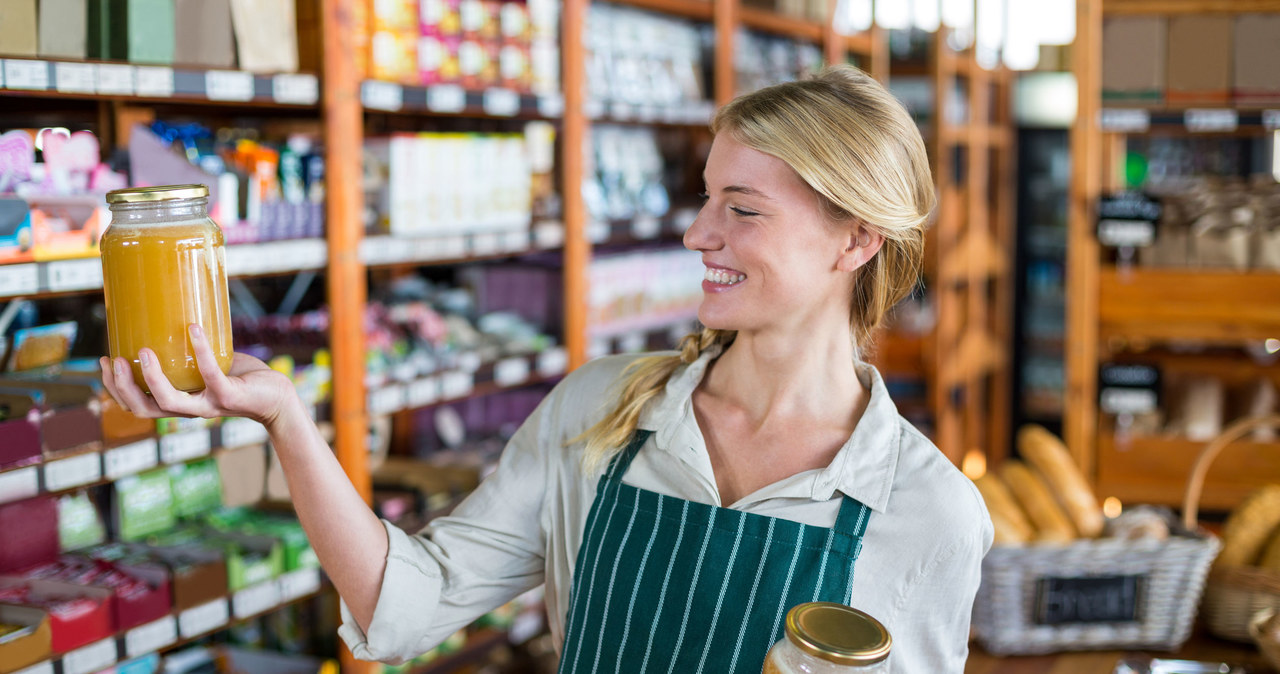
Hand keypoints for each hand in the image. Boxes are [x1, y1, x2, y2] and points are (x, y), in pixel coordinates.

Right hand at [100, 324, 297, 429]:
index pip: (138, 405)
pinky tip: (194, 329)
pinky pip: (211, 374)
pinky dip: (201, 351)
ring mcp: (209, 405)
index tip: (103, 360)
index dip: (115, 389)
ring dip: (151, 378)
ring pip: (170, 402)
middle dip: (122, 387)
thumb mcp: (206, 365)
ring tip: (143, 350)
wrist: (277, 396)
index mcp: (179, 403)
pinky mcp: (230, 396)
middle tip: (112, 359)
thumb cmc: (239, 377)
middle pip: (145, 409)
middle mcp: (190, 409)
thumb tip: (165, 315)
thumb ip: (186, 353)